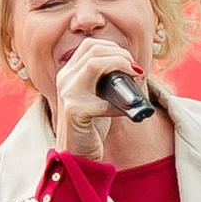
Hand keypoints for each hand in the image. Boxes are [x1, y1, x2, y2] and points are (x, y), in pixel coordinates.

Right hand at [48, 32, 143, 160]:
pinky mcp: (74, 112)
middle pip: (94, 49)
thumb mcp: (100, 97)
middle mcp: (64, 79)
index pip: (91, 45)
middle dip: (121, 55)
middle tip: (136, 70)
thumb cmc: (91, 126)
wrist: (77, 156)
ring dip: (120, 66)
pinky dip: (118, 104)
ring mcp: (67, 94)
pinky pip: (102, 99)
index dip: (114, 48)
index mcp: (69, 73)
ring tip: (134, 79)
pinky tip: (123, 112)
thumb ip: (108, 81)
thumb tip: (136, 69)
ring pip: (94, 63)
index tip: (131, 62)